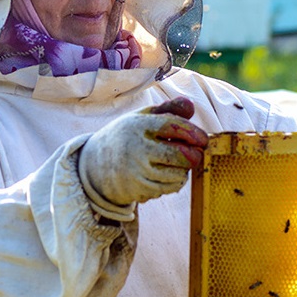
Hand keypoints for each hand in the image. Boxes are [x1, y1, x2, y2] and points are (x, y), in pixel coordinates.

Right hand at [78, 96, 208, 209]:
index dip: (193, 133)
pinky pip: (169, 188)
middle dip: (194, 155)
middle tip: (196, 153)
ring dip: (184, 170)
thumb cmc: (128, 137)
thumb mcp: (143, 118)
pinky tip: (165, 174)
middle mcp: (136, 149)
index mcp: (138, 126)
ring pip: (178, 175)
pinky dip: (174, 182)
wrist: (94, 165)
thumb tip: (190, 105)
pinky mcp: (138, 190)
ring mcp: (136, 172)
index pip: (173, 126)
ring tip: (176, 163)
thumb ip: (169, 110)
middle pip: (180, 155)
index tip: (202, 139)